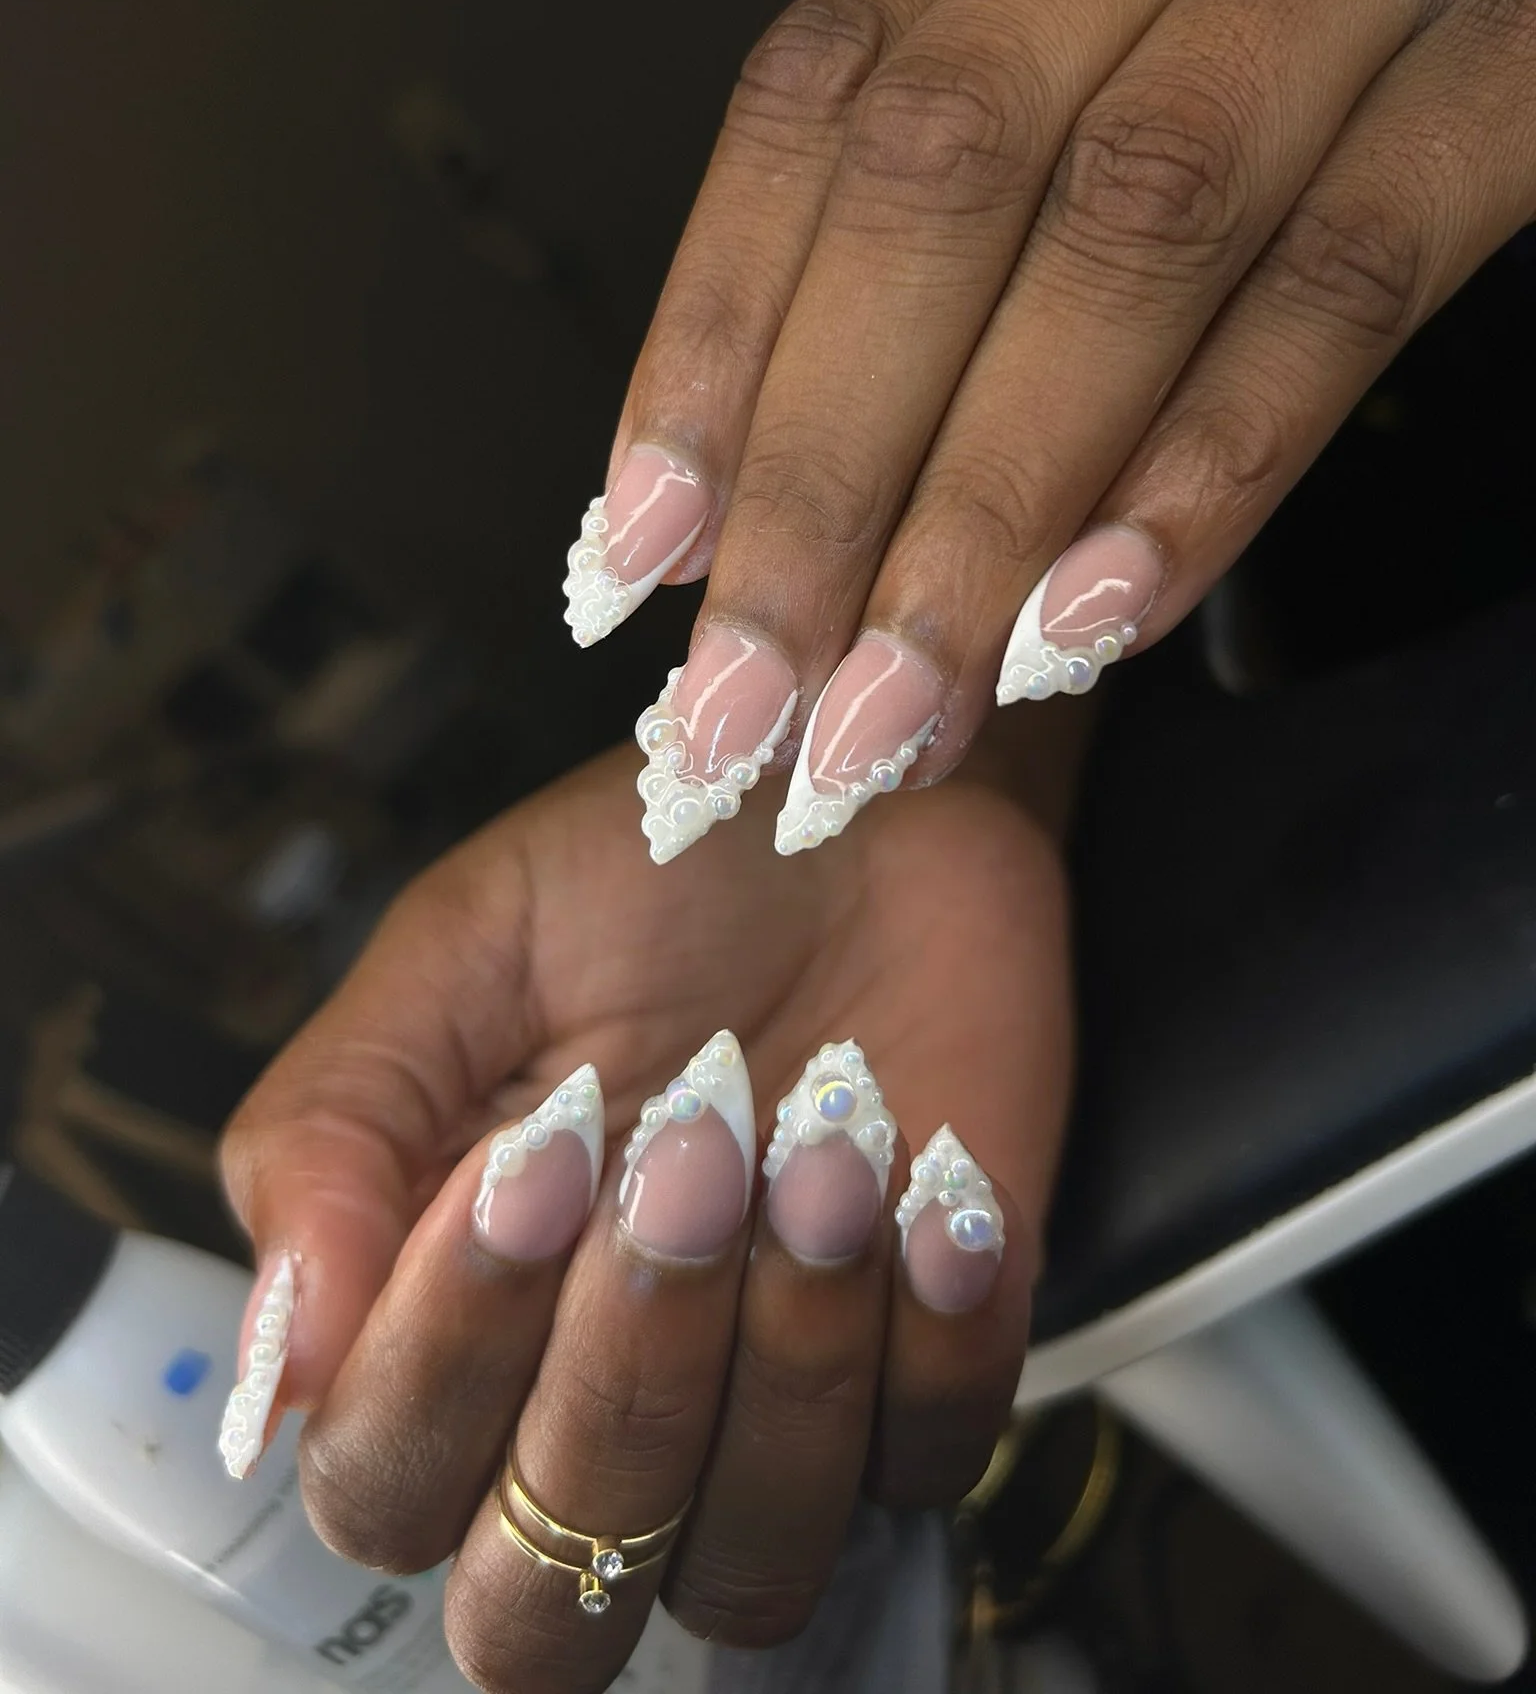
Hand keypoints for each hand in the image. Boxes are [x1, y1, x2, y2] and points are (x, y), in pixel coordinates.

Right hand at [218, 743, 1069, 1689]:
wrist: (862, 802)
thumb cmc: (647, 874)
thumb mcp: (461, 951)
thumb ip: (334, 1134)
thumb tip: (282, 1359)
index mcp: (450, 1317)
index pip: (386, 1489)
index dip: (446, 1362)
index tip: (528, 1156)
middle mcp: (596, 1404)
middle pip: (551, 1605)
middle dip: (621, 1384)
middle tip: (687, 1150)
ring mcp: (771, 1412)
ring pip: (748, 1572)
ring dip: (788, 1358)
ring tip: (824, 1142)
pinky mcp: (930, 1374)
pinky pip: (928, 1464)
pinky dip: (936, 1334)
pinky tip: (933, 1180)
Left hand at [566, 0, 1535, 860]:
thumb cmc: (1304, 20)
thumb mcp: (1096, 56)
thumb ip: (949, 228)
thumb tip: (756, 500)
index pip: (815, 104)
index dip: (711, 334)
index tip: (641, 545)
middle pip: (942, 176)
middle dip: (827, 464)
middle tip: (753, 686)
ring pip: (1130, 230)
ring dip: (992, 499)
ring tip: (902, 698)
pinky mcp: (1520, 63)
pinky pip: (1339, 283)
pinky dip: (1205, 463)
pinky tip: (1101, 613)